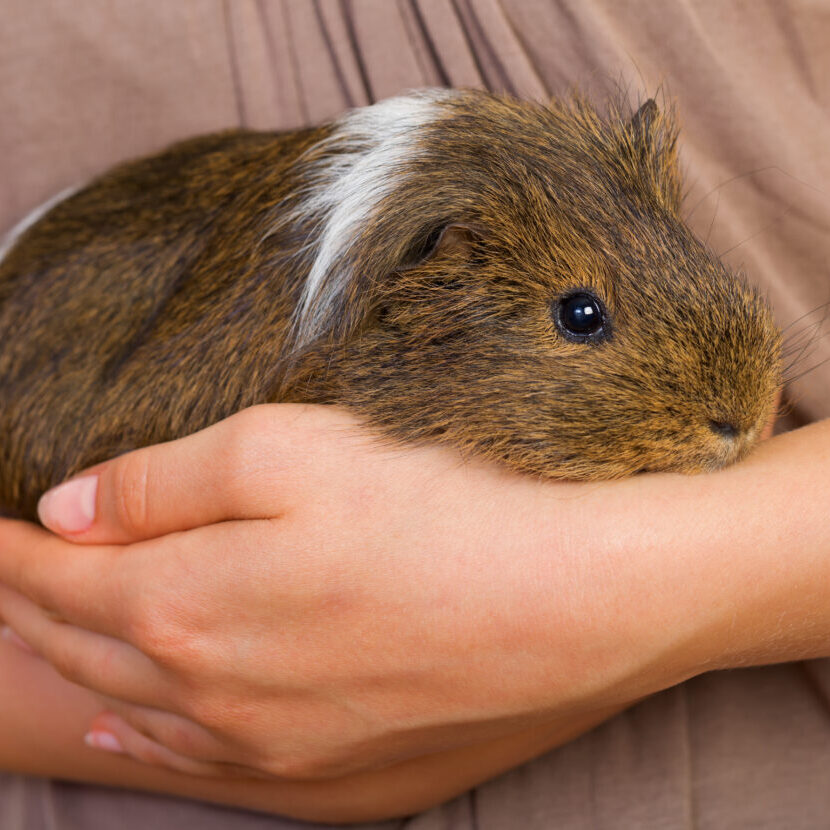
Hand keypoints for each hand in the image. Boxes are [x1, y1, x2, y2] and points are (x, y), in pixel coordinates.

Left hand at [0, 404, 698, 781]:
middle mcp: (216, 695)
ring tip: (43, 639)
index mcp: (190, 607)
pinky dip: (147, 734)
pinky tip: (129, 719)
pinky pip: (203, 762)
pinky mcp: (335, 773)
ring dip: (79, 667)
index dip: (8, 550)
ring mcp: (276, 747)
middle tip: (1, 577)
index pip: (61, 576)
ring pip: (138, 709)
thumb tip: (71, 507)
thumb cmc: (440, 509)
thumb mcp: (291, 451)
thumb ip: (165, 481)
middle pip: (89, 645)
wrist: (574, 604)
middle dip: (30, 606)